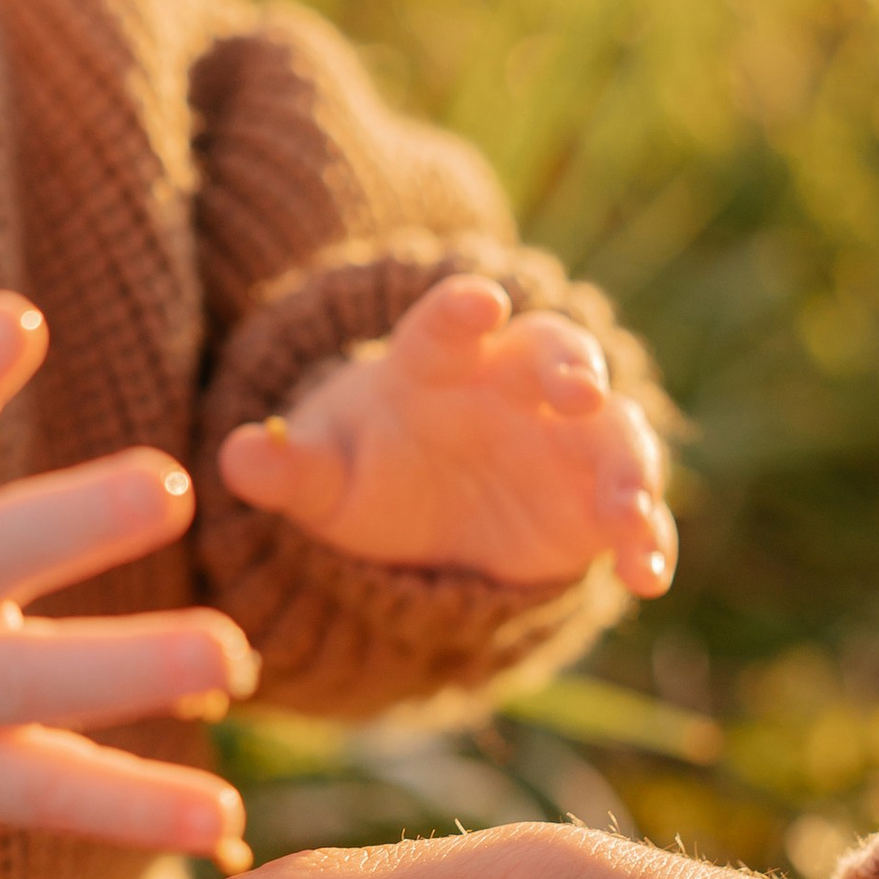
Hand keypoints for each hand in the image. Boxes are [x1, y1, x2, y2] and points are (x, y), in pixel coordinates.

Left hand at [220, 275, 673, 595]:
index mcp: (436, 359)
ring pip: (613, 431)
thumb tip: (230, 460)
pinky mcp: (597, 500)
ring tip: (629, 509)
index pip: (448, 322)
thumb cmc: (364, 469)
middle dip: (571, 366)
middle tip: (580, 391)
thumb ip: (283, 466)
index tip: (478, 302)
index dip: (463, 310)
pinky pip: (634, 512)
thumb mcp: (319, 476)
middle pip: (554, 354)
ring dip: (628, 464)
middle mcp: (513, 384)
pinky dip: (649, 538)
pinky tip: (646, 576)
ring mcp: (566, 438)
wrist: (417, 515)